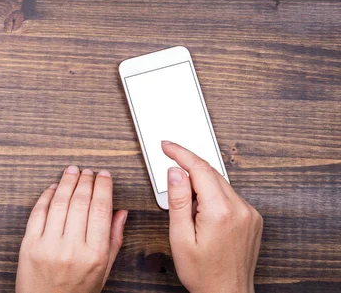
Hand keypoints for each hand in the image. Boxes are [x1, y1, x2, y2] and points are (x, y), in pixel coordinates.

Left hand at [16, 166, 127, 292]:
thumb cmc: (76, 292)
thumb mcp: (103, 271)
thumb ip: (113, 240)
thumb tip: (120, 212)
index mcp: (94, 255)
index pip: (100, 209)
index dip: (103, 187)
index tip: (104, 176)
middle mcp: (71, 249)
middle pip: (80, 202)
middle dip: (86, 181)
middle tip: (88, 171)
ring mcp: (48, 246)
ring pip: (59, 203)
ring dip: (66, 182)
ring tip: (72, 172)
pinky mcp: (29, 245)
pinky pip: (38, 213)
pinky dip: (46, 196)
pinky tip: (53, 188)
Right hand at [162, 141, 262, 292]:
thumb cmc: (203, 273)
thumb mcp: (180, 238)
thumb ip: (178, 201)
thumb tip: (175, 172)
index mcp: (220, 212)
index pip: (199, 169)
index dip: (180, 153)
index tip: (167, 146)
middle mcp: (240, 209)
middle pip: (211, 172)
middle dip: (188, 164)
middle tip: (168, 160)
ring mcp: (249, 213)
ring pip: (220, 183)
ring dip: (200, 181)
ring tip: (184, 202)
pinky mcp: (252, 219)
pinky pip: (229, 195)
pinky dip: (213, 193)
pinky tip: (201, 210)